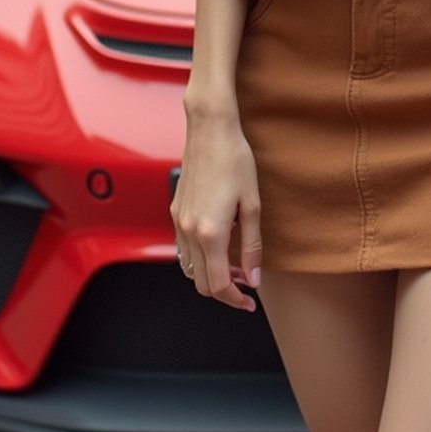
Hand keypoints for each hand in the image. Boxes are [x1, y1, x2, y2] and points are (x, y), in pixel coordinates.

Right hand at [170, 117, 261, 309]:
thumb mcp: (253, 204)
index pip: (219, 285)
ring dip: (210, 275)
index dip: (235, 299)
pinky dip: (199, 258)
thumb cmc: (235, 160)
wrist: (210, 129)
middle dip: (224, 290)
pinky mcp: (176, 210)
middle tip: (247, 284)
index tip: (250, 301)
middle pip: (201, 283)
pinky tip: (219, 244)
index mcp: (210, 233)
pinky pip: (183, 248)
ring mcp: (179, 221)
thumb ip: (252, 246)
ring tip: (235, 265)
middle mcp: (189, 231)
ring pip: (190, 268)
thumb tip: (255, 277)